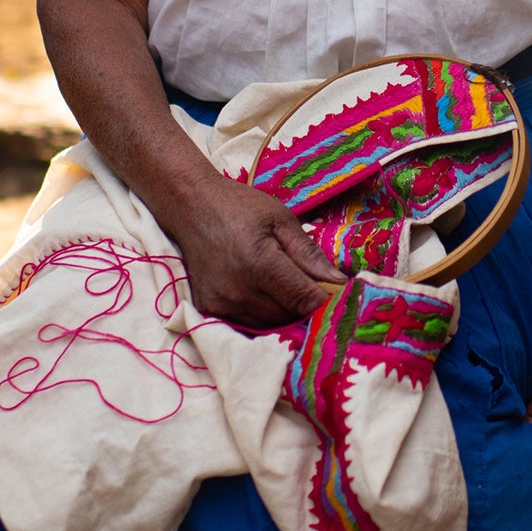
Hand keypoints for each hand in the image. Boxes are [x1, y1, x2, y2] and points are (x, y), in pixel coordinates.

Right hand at [164, 176, 344, 328]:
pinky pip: (247, 322)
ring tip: (290, 288)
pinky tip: (265, 293)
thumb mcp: (281, 220)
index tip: (340, 294)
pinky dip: (262, 314)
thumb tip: (339, 281)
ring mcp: (221, 303)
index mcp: (260, 264)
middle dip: (308, 307)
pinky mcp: (208, 309)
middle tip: (317, 289)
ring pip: (269, 324)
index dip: (326, 301)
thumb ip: (309, 254)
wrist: (191, 206)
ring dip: (286, 313)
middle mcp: (238, 290)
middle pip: (289, 317)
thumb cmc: (240, 207)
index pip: (304, 300)